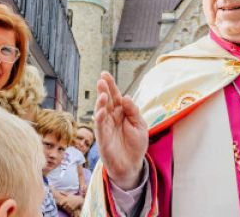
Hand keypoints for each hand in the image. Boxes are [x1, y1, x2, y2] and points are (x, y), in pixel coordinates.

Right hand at [93, 71, 147, 188]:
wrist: (132, 165)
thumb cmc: (136, 145)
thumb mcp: (140, 125)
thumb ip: (133, 111)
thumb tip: (126, 97)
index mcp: (121, 112)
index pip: (115, 96)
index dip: (110, 85)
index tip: (105, 74)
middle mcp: (112, 117)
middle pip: (106, 101)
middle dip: (103, 90)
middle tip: (101, 80)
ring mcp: (106, 127)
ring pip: (100, 112)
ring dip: (101, 103)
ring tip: (103, 95)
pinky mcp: (102, 138)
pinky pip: (99, 126)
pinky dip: (99, 118)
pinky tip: (101, 111)